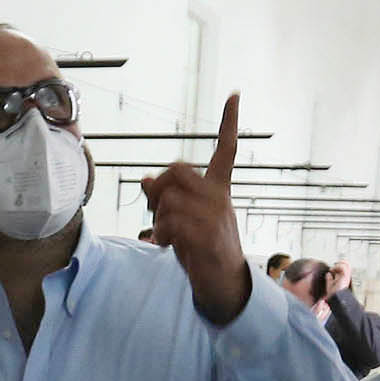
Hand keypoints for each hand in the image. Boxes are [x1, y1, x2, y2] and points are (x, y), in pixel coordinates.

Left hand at [139, 95, 251, 325]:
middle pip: (177, 170)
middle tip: (157, 212)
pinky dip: (162, 234)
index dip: (229, 123)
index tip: (234, 95)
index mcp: (218, 190)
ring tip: (165, 237)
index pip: (227, 150)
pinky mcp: (208, 235)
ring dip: (158, 219)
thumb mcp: (181, 221)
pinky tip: (168, 246)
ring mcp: (216, 215)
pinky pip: (172, 221)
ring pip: (170, 198)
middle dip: (158, 189)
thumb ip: (166, 199)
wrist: (223, 285)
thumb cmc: (201, 251)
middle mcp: (220, 197)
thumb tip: (145, 179)